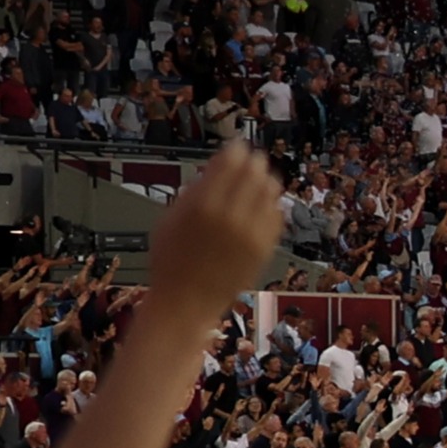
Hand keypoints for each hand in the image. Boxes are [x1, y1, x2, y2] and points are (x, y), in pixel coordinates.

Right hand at [145, 142, 283, 312]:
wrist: (186, 301)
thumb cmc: (171, 260)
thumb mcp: (169, 219)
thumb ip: (192, 192)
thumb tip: (213, 168)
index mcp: (202, 205)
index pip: (230, 163)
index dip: (235, 150)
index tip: (236, 146)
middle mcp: (231, 216)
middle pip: (255, 172)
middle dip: (253, 162)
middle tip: (251, 159)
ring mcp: (252, 233)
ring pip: (271, 191)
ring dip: (265, 181)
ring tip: (258, 180)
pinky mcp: (266, 247)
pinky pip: (276, 215)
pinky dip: (270, 205)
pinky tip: (261, 205)